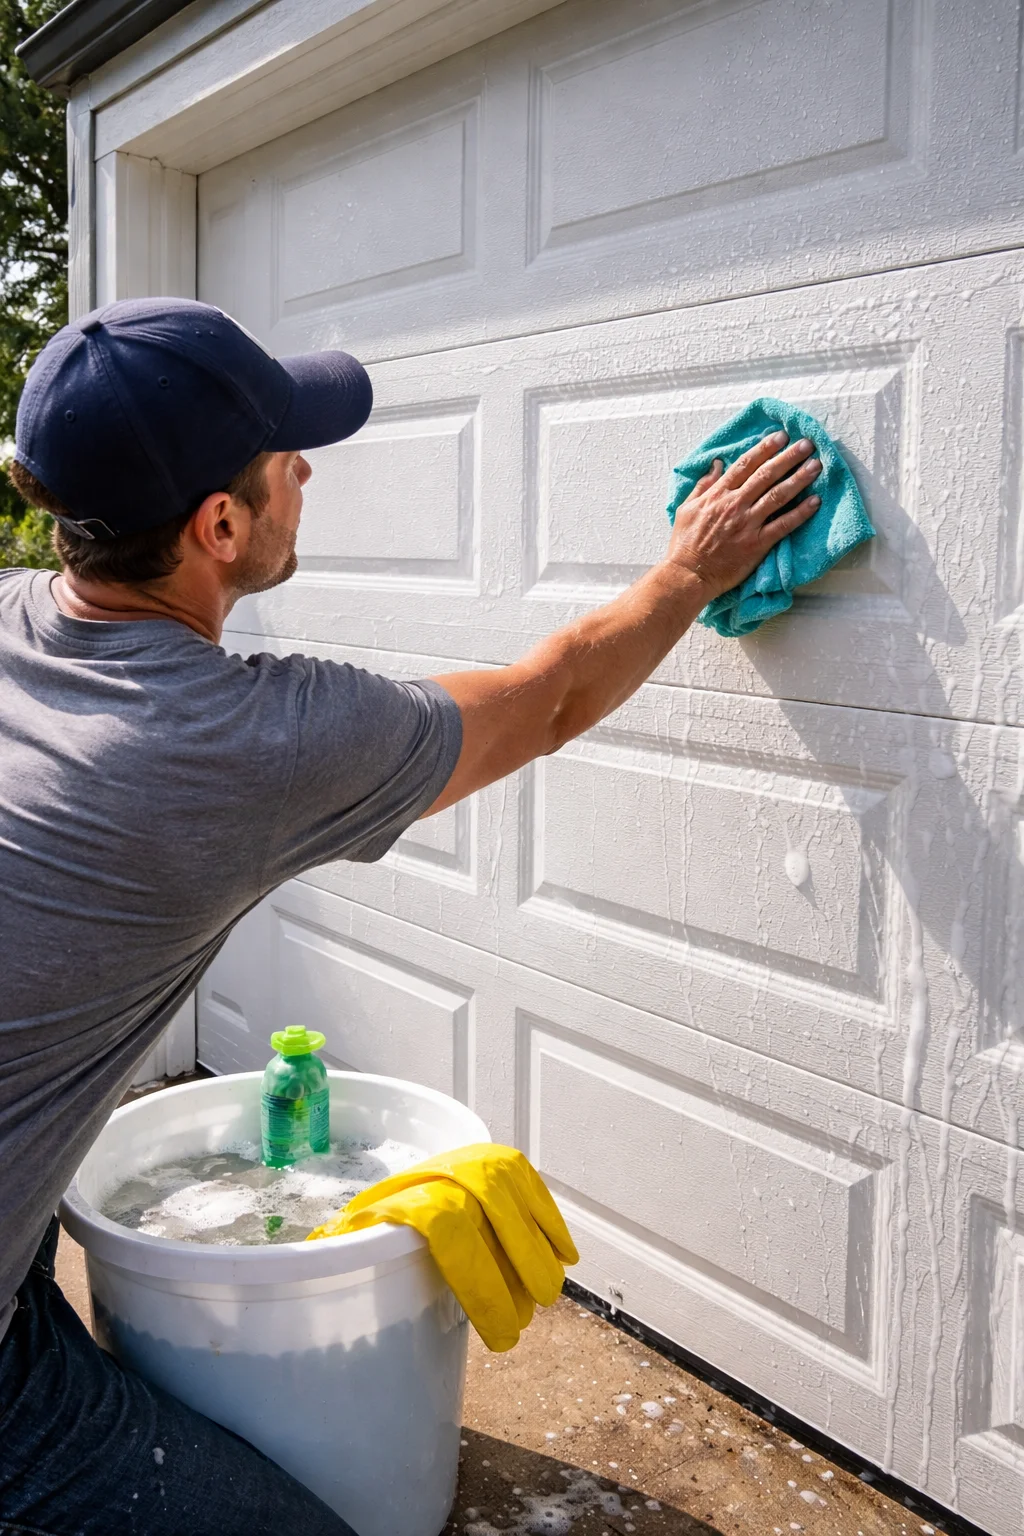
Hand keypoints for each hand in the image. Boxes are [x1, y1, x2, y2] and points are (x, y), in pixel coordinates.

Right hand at [666, 431, 820, 600]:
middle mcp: (735, 505)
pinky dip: (800, 513)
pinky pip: (783, 525)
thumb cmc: (685, 543)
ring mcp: (747, 524)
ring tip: (816, 466)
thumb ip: (703, 485)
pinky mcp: (757, 544)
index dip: (764, 448)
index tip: (780, 436)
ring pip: (777, 496)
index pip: (745, 465)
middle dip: (788, 457)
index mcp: (718, 494)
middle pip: (766, 475)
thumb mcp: (686, 508)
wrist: (688, 575)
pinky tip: (815, 502)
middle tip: (806, 444)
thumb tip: (717, 463)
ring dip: (799, 479)